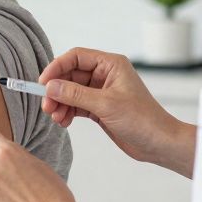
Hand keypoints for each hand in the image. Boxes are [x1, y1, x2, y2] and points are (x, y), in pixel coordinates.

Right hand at [38, 47, 184, 165]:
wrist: (158, 143)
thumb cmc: (142, 119)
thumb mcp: (105, 104)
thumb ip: (75, 94)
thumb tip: (50, 86)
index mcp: (110, 65)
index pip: (76, 57)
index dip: (56, 68)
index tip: (43, 83)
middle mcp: (104, 75)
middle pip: (70, 75)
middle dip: (56, 90)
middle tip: (47, 106)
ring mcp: (101, 91)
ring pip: (70, 91)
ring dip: (60, 103)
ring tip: (56, 117)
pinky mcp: (99, 107)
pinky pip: (75, 104)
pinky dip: (67, 112)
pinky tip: (64, 121)